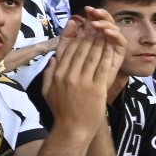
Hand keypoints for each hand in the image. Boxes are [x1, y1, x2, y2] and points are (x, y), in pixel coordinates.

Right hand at [42, 13, 114, 133]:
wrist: (72, 129)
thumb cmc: (60, 111)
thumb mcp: (46, 91)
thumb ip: (48, 73)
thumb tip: (54, 58)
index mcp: (57, 74)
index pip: (68, 50)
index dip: (76, 37)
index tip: (82, 28)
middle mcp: (69, 75)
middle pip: (81, 50)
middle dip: (89, 36)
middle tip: (95, 25)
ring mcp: (83, 81)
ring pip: (92, 56)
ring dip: (99, 42)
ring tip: (104, 32)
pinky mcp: (96, 89)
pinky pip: (102, 68)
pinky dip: (106, 56)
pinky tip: (110, 48)